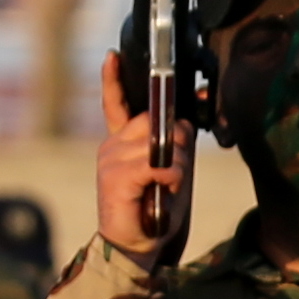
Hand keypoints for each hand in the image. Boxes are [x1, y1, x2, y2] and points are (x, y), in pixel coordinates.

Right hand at [93, 50, 188, 260]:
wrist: (137, 243)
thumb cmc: (155, 206)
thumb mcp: (171, 170)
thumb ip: (176, 145)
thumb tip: (187, 120)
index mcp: (122, 141)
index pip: (115, 103)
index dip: (114, 79)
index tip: (113, 55)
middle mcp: (112, 146)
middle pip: (153, 121)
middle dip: (177, 139)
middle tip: (178, 166)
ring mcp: (111, 161)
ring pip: (159, 144)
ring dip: (177, 165)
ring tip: (170, 185)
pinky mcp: (116, 179)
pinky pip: (156, 165)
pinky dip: (171, 176)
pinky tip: (167, 188)